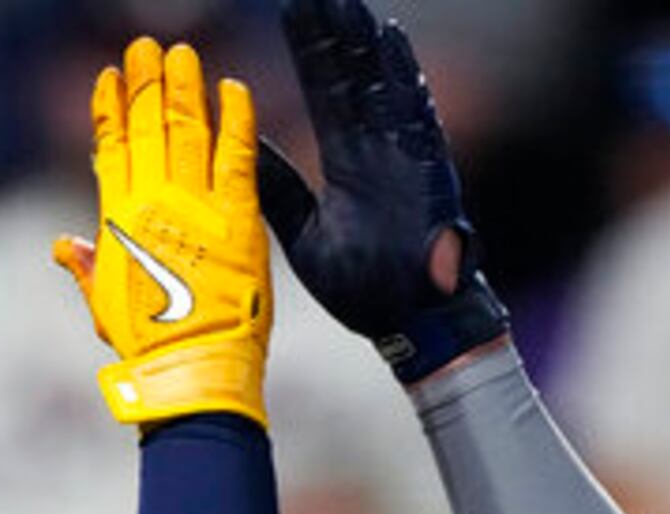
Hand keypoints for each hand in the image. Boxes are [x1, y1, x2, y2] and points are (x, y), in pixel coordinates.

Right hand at [51, 38, 270, 430]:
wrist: (191, 370)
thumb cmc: (147, 348)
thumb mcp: (104, 306)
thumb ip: (84, 267)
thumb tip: (59, 245)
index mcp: (117, 221)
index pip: (110, 149)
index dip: (109, 110)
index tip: (110, 77)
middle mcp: (152, 203)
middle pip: (146, 127)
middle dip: (145, 83)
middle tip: (146, 47)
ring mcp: (195, 206)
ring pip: (187, 128)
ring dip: (185, 86)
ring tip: (182, 53)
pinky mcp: (237, 215)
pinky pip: (238, 152)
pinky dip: (237, 117)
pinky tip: (235, 87)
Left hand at [259, 0, 509, 381]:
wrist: (409, 325)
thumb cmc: (365, 289)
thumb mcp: (305, 238)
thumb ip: (279, 193)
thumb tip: (241, 157)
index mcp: (348, 162)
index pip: (324, 91)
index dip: (310, 49)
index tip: (293, 8)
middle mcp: (377, 149)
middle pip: (353, 76)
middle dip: (335, 32)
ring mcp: (405, 156)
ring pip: (382, 85)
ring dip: (364, 44)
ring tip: (345, 1)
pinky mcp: (428, 173)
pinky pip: (417, 117)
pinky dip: (405, 79)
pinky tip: (392, 40)